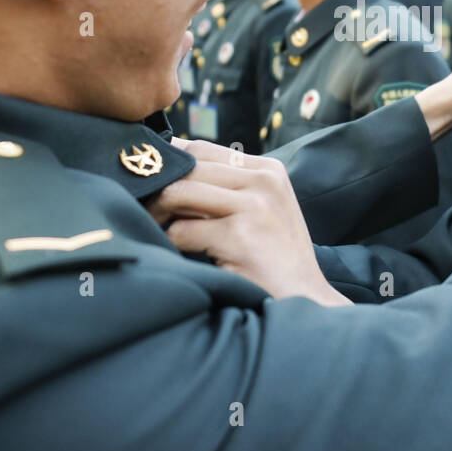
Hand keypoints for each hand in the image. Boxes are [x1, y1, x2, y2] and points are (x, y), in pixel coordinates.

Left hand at [146, 139, 350, 306]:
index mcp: (268, 170)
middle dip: (158, 188)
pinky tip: (176, 256)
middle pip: (188, 166)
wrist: (305, 301)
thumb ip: (225, 187)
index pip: (201, 149)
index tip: (150, 185)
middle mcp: (264, 181)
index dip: (170, 166)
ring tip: (156, 231)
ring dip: (157, 214)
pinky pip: (182, 231)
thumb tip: (166, 166)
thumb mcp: (261, 210)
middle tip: (146, 212)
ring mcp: (254, 207)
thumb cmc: (274, 259)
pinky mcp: (240, 236)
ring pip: (178, 192)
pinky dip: (170, 244)